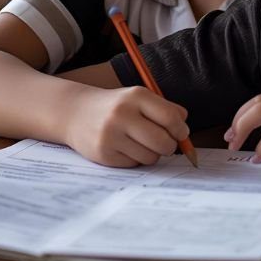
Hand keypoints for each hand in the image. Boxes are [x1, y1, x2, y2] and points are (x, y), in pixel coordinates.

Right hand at [65, 85, 189, 167]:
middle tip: (166, 143)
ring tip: (142, 144)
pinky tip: (126, 148)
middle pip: (162, 141)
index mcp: (135, 96)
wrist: (76, 112)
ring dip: (152, 154)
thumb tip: (184, 127)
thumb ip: (165, 109)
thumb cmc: (116, 107)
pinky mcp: (104, 154)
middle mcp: (122, 114)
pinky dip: (136, 159)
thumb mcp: (138, 98)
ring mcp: (111, 135)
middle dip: (170, 146)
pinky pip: (134, 164)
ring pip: (150, 157)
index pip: (170, 118)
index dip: (181, 130)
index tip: (181, 134)